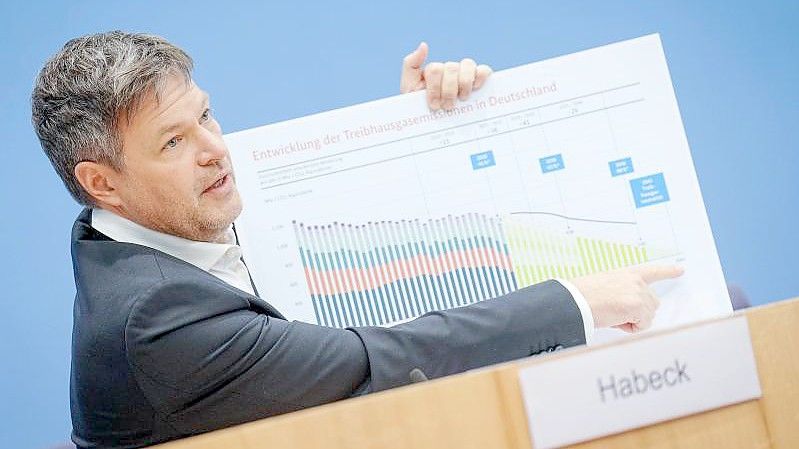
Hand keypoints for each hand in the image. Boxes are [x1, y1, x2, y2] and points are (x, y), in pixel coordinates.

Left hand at [400, 42, 492, 110]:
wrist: (433, 123)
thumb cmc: (422, 106)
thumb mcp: (409, 87)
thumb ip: (411, 64)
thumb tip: (424, 45)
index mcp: (434, 71)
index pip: (435, 69)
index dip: (435, 88)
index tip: (434, 105)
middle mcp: (450, 70)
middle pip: (451, 68)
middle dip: (448, 90)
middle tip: (447, 107)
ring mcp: (465, 74)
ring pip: (467, 65)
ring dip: (464, 83)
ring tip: (462, 99)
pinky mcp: (478, 80)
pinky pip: (484, 70)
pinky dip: (481, 75)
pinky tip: (476, 87)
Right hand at [570, 265, 684, 332]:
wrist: (574, 300)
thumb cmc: (583, 296)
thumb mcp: (606, 286)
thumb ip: (624, 291)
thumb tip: (633, 309)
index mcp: (627, 274)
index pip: (652, 271)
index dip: (668, 271)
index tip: (680, 270)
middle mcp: (637, 281)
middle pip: (652, 304)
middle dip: (639, 312)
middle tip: (615, 312)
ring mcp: (639, 293)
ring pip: (648, 316)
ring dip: (633, 320)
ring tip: (612, 315)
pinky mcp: (638, 306)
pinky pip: (642, 325)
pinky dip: (630, 328)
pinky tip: (615, 320)